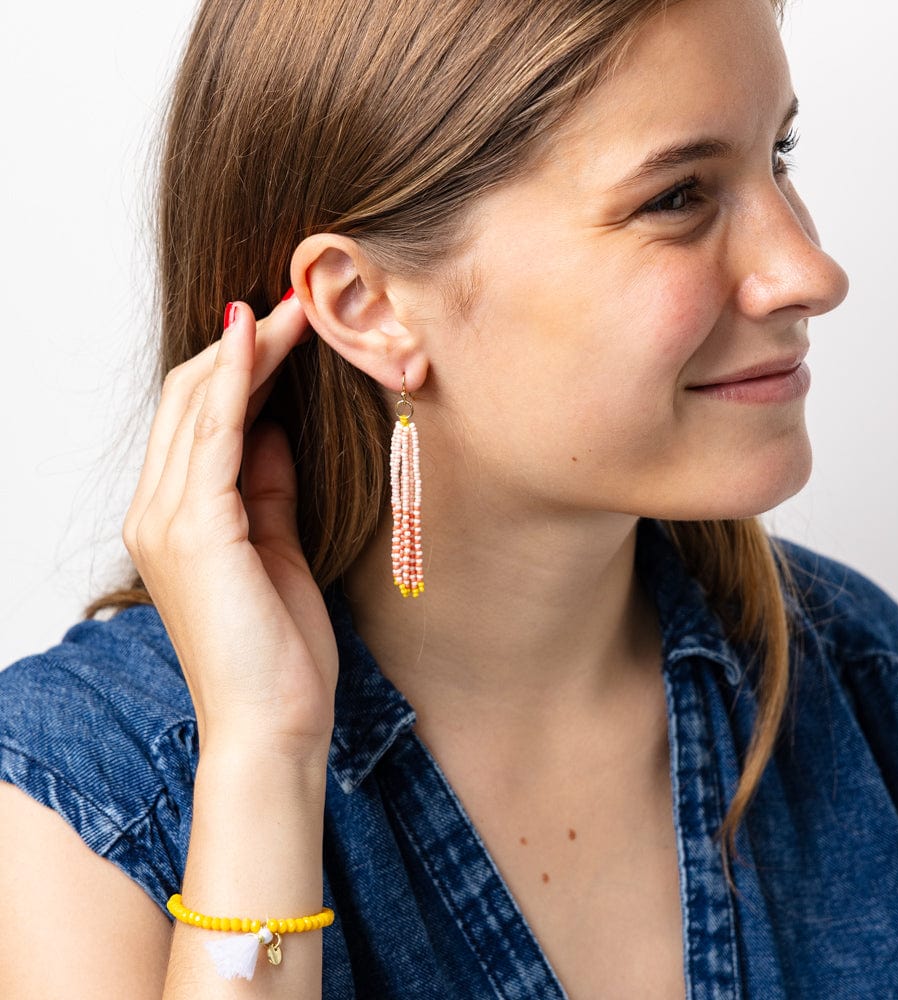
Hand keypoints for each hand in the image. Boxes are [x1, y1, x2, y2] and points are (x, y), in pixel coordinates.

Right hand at [123, 297, 338, 761]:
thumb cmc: (280, 647)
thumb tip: (276, 429)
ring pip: (197, 404)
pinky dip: (235, 380)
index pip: (198, 418)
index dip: (240, 367)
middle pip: (190, 398)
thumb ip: (268, 487)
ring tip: (295, 309)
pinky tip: (262, 340)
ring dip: (248, 350)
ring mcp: (167, 520)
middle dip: (245, 346)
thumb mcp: (278, 547)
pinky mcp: (195, 530)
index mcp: (175, 519)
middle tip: (298, 304)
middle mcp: (157, 512)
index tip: (288, 329)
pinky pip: (212, 434)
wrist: (274, 723)